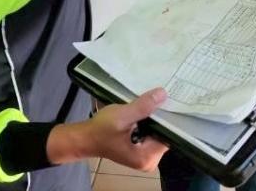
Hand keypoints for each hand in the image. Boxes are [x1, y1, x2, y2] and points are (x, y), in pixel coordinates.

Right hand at [48, 88, 167, 171]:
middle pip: (165, 134)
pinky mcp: (140, 149)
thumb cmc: (101, 129)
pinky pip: (151, 133)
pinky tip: (148, 107)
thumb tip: (163, 94)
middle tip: (164, 95)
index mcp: (147, 157)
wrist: (85, 138)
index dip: (169, 118)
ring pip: (158, 132)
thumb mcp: (122, 116)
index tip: (170, 100)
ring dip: (155, 117)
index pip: (169, 136)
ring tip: (157, 98)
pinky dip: (149, 121)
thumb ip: (142, 107)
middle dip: (162, 116)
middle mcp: (149, 161)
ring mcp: (145, 156)